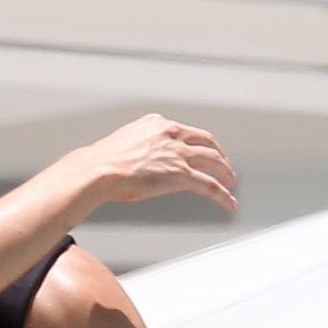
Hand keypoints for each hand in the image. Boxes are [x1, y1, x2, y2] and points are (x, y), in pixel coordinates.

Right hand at [52, 113, 238, 214]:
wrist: (96, 170)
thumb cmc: (101, 163)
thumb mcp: (124, 145)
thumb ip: (140, 149)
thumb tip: (141, 165)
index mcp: (157, 124)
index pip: (186, 132)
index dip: (198, 143)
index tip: (202, 152)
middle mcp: (171, 134)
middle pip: (207, 142)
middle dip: (218, 155)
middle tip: (224, 167)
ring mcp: (177, 154)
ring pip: (213, 162)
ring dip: (225, 173)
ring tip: (231, 183)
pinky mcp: (180, 174)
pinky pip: (209, 185)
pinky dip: (222, 195)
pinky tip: (229, 204)